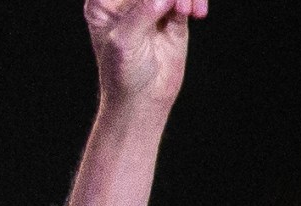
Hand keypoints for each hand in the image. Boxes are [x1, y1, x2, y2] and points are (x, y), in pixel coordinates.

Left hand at [85, 0, 200, 109]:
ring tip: (188, 12)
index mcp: (104, 1)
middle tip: (178, 3)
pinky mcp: (173, 14)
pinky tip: (195, 14)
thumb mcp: (124, 43)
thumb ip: (142, 14)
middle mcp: (127, 0)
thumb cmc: (122, 75)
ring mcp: (152, 5)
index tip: (162, 0)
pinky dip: (195, 0)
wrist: (143, 100)